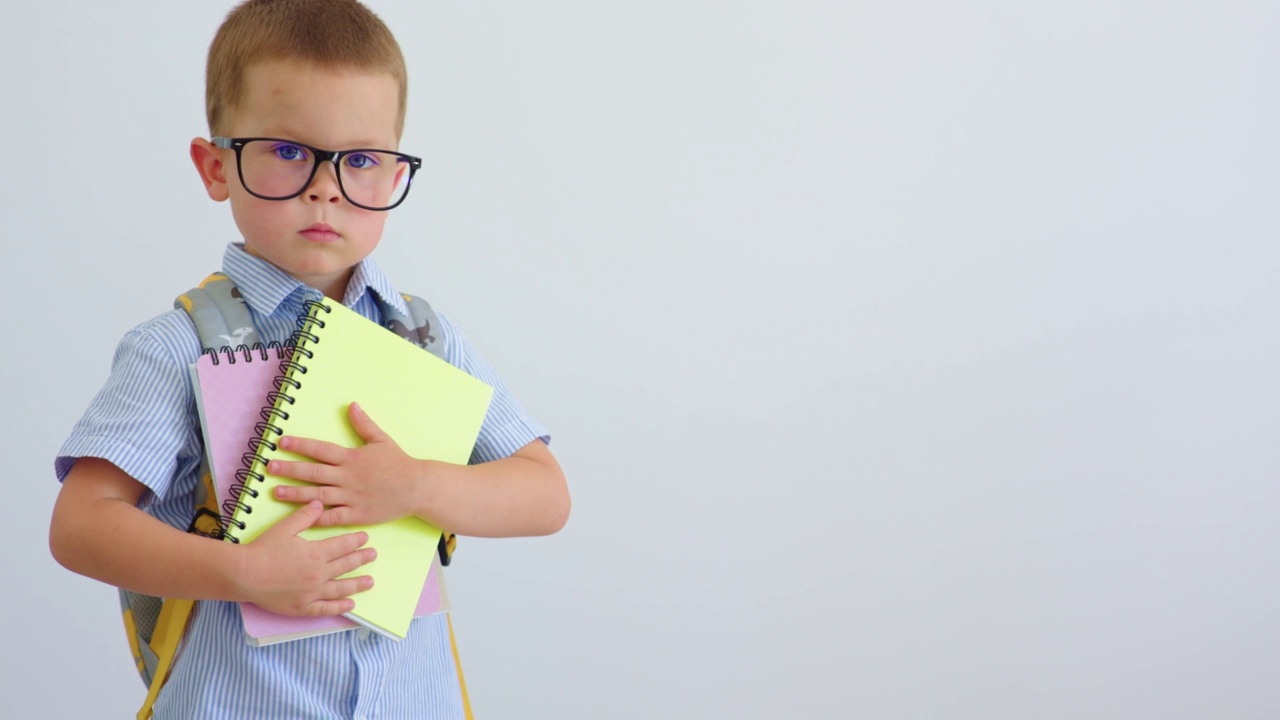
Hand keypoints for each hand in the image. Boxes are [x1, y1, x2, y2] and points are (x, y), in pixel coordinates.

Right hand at [237, 500, 375, 615]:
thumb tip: (319, 503)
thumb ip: (305, 516)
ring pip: (341, 588)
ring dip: (357, 584)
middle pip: (345, 565)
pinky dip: (340, 607)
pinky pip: (326, 609)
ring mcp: (312, 592)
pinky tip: (350, 605)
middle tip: (373, 555)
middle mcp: (318, 574)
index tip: (365, 538)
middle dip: (361, 559)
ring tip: (370, 581)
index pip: (342, 546)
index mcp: (316, 553)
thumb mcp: (284, 528)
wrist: (244, 574)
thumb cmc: (263, 550)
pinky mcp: (302, 607)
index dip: (355, 541)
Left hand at [268, 402, 426, 526]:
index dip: (300, 445)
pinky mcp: (357, 514)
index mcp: (352, 458)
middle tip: (269, 467)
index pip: (321, 449)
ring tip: (276, 492)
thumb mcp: (381, 440)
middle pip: (313, 472)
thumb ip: (364, 424)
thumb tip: (352, 405)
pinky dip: (316, 518)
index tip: (282, 442)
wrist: (417, 487)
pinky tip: (301, 517)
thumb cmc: (399, 463)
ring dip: (296, 494)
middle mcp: (348, 477)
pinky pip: (333, 518)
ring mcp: (351, 497)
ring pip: (318, 496)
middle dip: (290, 469)